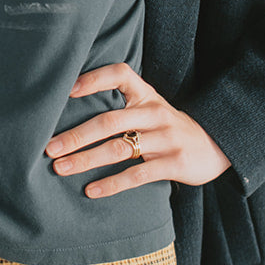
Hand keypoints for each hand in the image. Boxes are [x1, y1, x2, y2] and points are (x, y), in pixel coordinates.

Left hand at [44, 62, 229, 198]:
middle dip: (76, 136)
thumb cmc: (166, 126)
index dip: (94, 79)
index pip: (120, 74)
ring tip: (61, 169)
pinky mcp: (173, 163)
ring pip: (119, 149)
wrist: (215, 144)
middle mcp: (155, 113)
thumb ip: (120, 105)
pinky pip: (137, 174)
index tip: (67, 90)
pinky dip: (111, 184)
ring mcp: (165, 138)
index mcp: (146, 95)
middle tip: (50, 148)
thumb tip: (69, 109)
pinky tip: (91, 191)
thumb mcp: (149, 107)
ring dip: (86, 160)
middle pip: (109, 121)